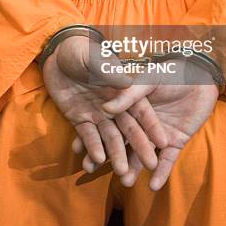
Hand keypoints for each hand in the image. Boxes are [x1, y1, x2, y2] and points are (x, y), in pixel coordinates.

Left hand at [42, 36, 167, 175]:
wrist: (59, 52)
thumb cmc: (82, 50)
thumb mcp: (95, 59)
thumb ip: (110, 71)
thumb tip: (125, 82)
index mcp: (124, 89)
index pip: (143, 111)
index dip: (153, 126)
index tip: (165, 142)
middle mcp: (114, 105)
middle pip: (130, 129)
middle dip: (141, 147)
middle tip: (150, 165)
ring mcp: (97, 114)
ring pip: (110, 137)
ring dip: (116, 154)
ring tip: (123, 174)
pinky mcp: (80, 119)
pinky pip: (88, 136)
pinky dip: (92, 147)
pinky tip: (97, 160)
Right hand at [73, 58, 219, 189]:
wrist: (203, 76)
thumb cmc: (174, 73)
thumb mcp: (149, 79)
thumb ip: (129, 94)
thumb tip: (106, 109)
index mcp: (133, 107)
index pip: (110, 125)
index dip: (95, 136)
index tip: (79, 150)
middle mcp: (142, 124)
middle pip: (122, 143)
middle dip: (110, 157)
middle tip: (93, 171)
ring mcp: (159, 134)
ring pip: (143, 155)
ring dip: (135, 169)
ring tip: (126, 182)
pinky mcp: (176, 142)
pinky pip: (168, 161)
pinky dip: (162, 172)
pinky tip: (154, 185)